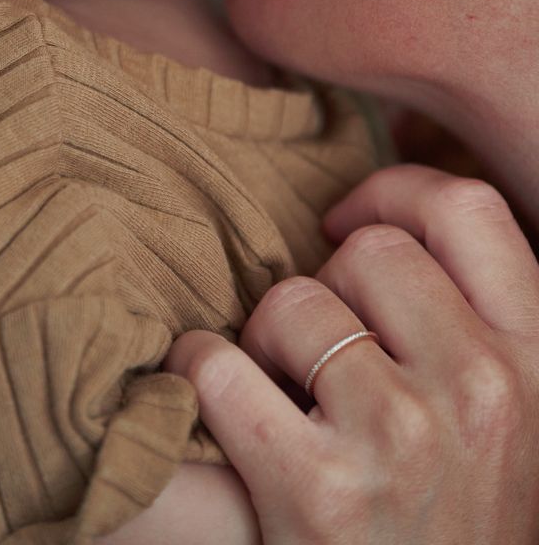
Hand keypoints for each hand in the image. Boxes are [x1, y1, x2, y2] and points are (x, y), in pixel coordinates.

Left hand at [166, 165, 538, 543]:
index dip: (395, 193)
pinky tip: (223, 412)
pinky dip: (200, 377)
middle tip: (320, 351)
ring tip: (288, 399)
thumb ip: (474, 323)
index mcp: (537, 362)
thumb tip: (369, 229)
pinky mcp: (316, 492)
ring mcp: (401, 438)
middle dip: (328, 285)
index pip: (466, 209)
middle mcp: (482, 390)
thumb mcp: (512, 420)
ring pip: (292, 303)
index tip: (347, 222)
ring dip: (268, 342)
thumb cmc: (461, 523)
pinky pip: (218, 367)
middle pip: (368, 251)